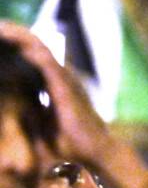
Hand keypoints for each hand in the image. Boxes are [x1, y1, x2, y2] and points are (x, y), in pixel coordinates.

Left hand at [0, 20, 147, 187]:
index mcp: (52, 84)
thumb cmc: (70, 146)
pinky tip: (15, 41)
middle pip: (33, 46)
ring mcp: (64, 79)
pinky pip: (46, 62)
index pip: (30, 56)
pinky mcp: (65, 86)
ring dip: (18, 36)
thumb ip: (28, 114)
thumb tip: (11, 111)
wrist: (96, 153)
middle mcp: (59, 76)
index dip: (13, 44)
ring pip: (38, 48)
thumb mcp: (41, 127)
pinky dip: (31, 50)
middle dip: (13, 34)